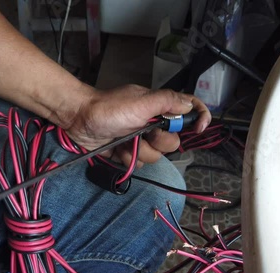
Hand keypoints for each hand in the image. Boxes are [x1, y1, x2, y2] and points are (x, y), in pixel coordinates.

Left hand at [66, 84, 211, 166]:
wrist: (79, 120)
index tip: (199, 129)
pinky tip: (117, 150)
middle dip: (158, 142)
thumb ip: (167, 102)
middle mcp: (153, 123)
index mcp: (160, 108)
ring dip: (140, 152)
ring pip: (156, 156)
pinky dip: (128, 159)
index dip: (200, 118)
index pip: (190, 110)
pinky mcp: (127, 152)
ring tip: (125, 142)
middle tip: (143, 132)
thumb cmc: (110, 108)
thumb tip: (192, 105)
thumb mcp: (140, 102)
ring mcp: (140, 139)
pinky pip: (139, 164)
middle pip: (173, 142)